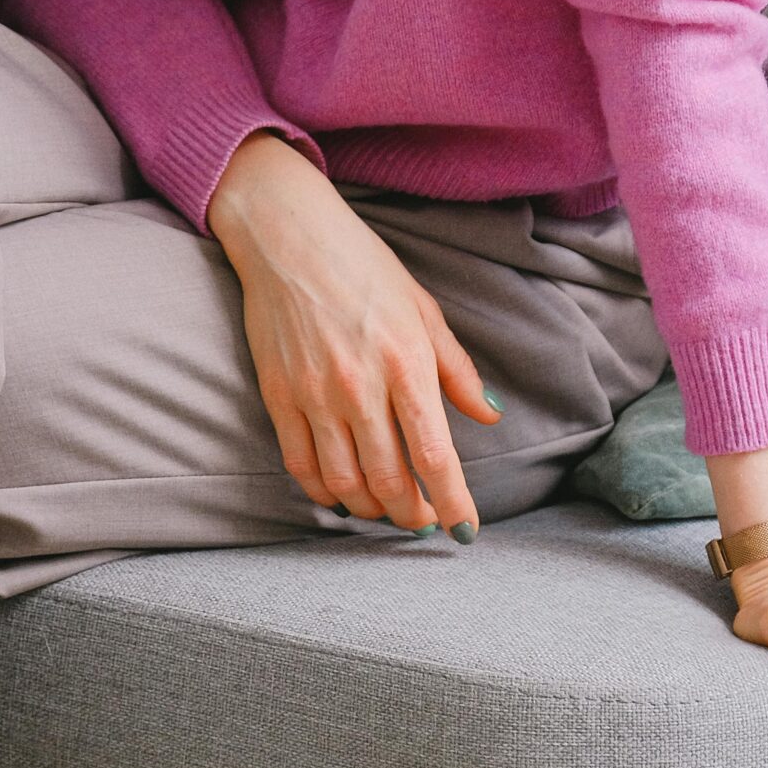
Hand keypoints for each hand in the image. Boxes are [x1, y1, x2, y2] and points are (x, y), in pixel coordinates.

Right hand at [208, 133, 500, 533]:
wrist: (289, 236)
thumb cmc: (364, 267)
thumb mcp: (423, 310)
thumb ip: (456, 369)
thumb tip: (488, 414)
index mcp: (406, 363)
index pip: (434, 455)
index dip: (452, 501)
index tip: (464, 530)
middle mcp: (360, 386)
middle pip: (389, 479)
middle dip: (411, 513)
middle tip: (423, 521)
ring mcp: (315, 394)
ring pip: (345, 481)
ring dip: (370, 509)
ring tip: (385, 510)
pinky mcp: (279, 396)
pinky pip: (300, 464)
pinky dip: (323, 492)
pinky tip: (340, 496)